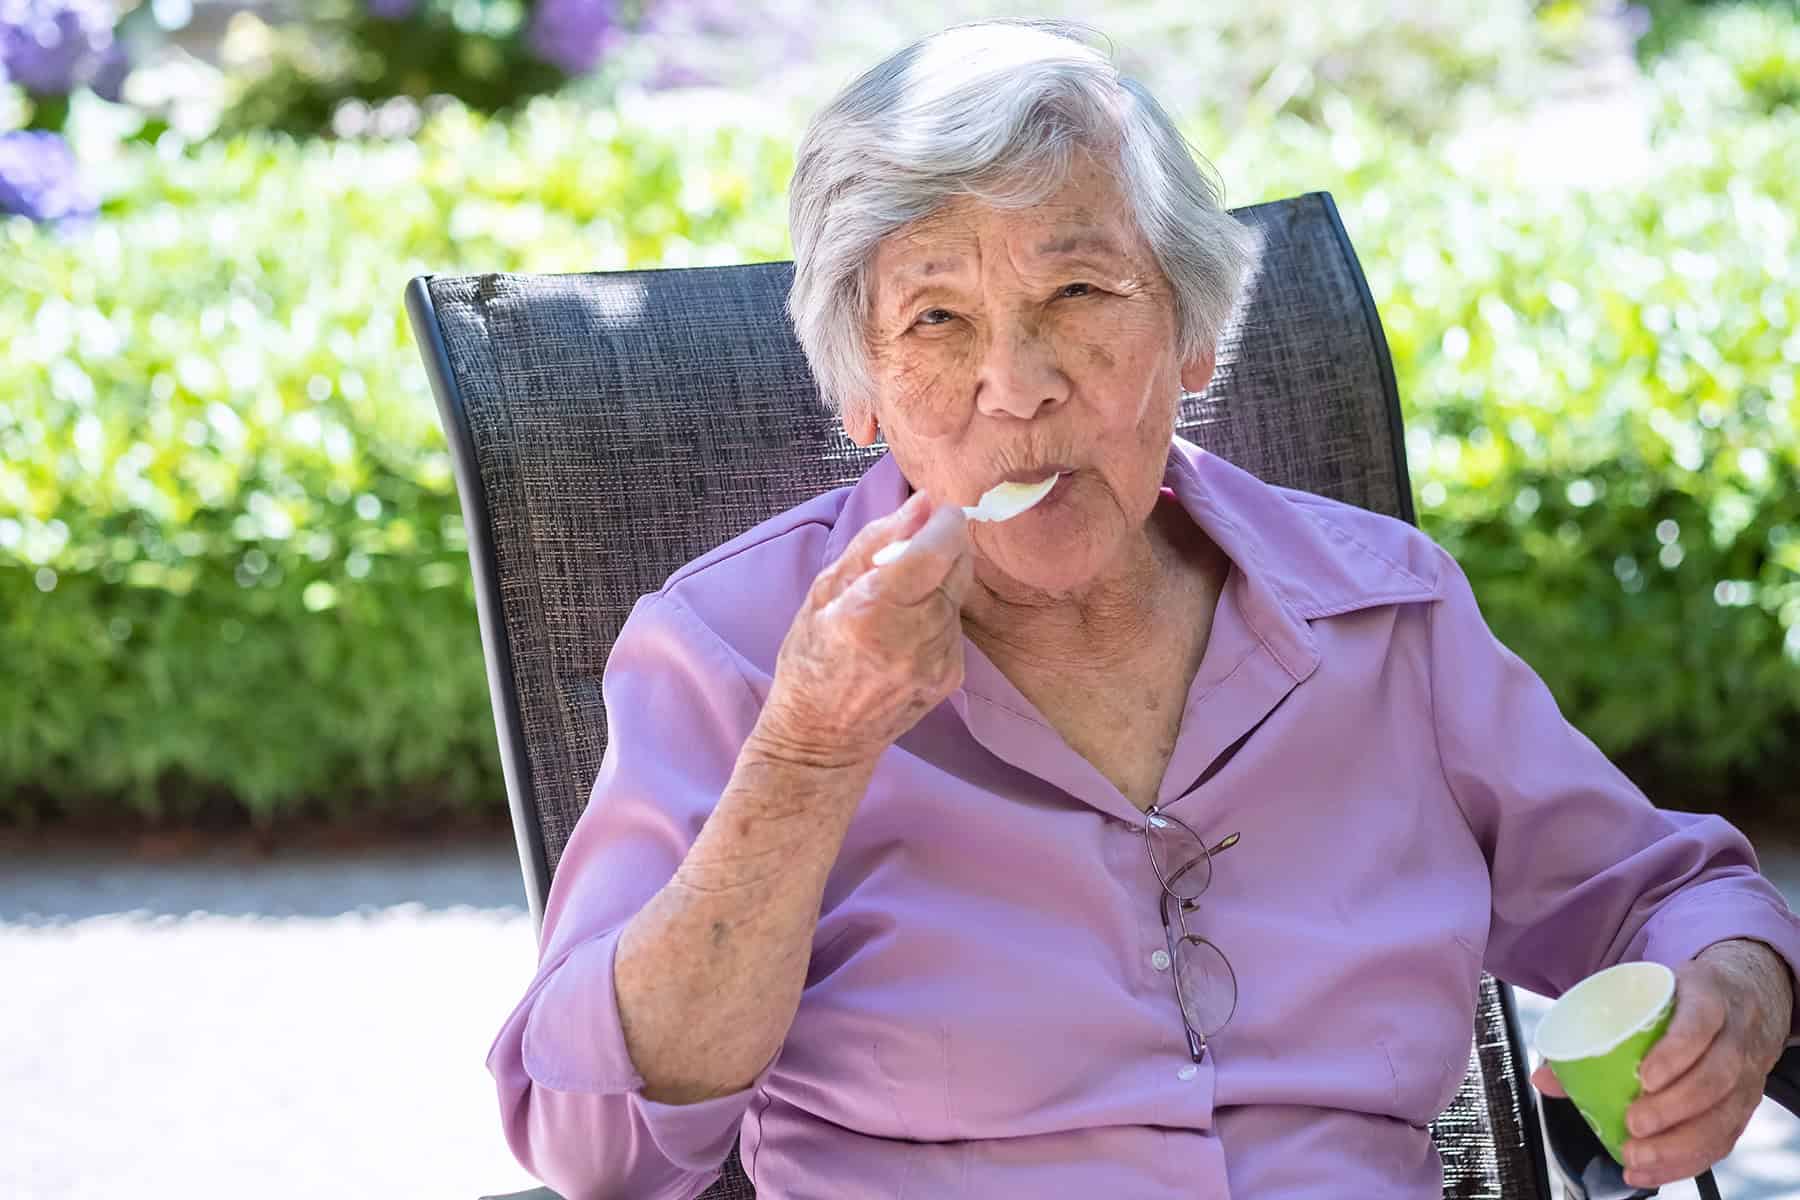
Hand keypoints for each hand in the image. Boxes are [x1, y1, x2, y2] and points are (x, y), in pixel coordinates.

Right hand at [755, 491, 972, 769]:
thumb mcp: (825, 592)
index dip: (943, 521)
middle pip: (956, 567)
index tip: (937, 507)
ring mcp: (938, 661)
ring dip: (938, 581)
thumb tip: (921, 503)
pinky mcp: (952, 675)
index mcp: (873, 612)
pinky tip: (906, 629)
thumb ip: (875, 543)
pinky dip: (937, 612)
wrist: (824, 739)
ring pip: (957, 594)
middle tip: (912, 547)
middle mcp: (914, 638)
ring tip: (897, 600)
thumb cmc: (810, 659)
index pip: (934, 550)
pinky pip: (955, 623)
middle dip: (942, 546)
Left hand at [1532, 941, 1793, 1188]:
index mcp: (1708, 998)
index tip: (1644, 1077)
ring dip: (1678, 1144)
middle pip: (1715, 1078)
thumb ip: (1596, 1026)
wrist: (1743, 995)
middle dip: (1673, 1107)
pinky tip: (1654, 1171)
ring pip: (1724, 1116)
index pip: (1699, 1024)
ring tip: (1636, 1156)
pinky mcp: (1744, 1106)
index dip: (1675, 1053)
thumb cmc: (1680, 999)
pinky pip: (1723, 1140)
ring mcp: (1747, 1075)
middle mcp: (1736, 1038)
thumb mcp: (1646, 994)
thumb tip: (1543, 1077)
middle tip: (1633, 1123)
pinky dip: (1687, 1161)